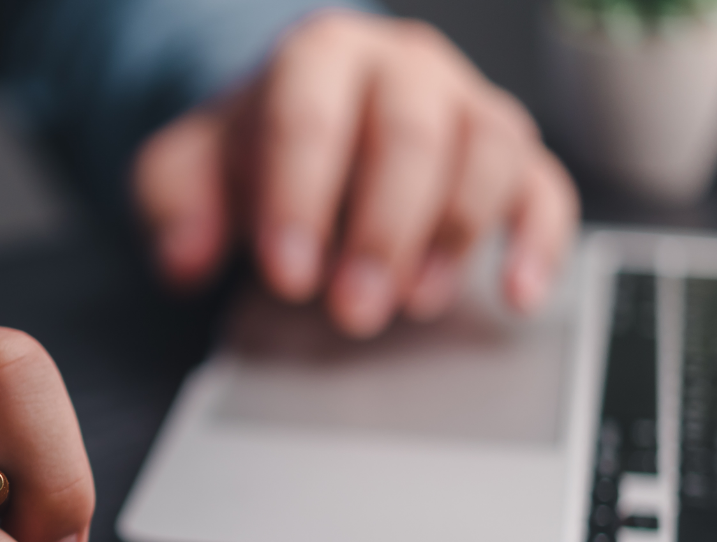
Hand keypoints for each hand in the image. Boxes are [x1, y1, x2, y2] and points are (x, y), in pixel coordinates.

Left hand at [133, 11, 577, 337]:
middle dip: (382, 231)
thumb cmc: (249, 154)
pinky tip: (517, 294)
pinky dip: (538, 240)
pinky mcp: (509, 154)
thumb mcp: (184, 172)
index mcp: (318, 55)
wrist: (300, 131)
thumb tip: (184, 260)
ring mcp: (464, 103)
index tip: (287, 276)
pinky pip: (544, 185)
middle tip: (351, 311)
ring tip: (414, 304)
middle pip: (410, 134)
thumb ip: (172, 206)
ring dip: (456, 235)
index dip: (300, 199)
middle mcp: (402, 66)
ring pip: (487, 150)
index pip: (311, 116)